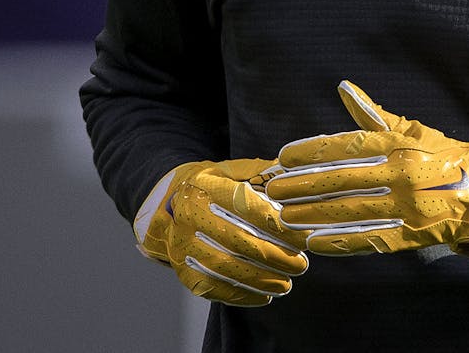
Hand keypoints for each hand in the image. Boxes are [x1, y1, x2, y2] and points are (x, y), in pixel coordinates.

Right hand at [134, 158, 308, 306]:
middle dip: (274, 257)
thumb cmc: (212, 185)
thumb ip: (264, 174)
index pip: (248, 208)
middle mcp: (190, 215)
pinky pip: (210, 286)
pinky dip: (239, 295)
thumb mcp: (234, 170)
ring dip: (259, 280)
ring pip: (224, 267)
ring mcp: (181, 243)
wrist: (166, 203)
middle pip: (238, 241)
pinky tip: (262, 297)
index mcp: (207, 186)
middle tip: (300, 266)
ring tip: (286, 284)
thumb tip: (296, 179)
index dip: (278, 226)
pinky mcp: (180, 267)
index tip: (302, 239)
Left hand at [264, 81, 468, 256]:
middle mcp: (403, 173)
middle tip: (274, 189)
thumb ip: (372, 115)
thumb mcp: (411, 131)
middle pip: (344, 179)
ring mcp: (408, 206)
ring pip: (352, 210)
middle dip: (304, 185)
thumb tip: (344, 88)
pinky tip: (315, 242)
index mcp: (400, 144)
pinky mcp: (412, 234)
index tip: (283, 156)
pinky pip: (370, 239)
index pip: (348, 145)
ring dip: (314, 214)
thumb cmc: (443, 155)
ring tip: (285, 216)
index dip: (313, 151)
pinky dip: (341, 242)